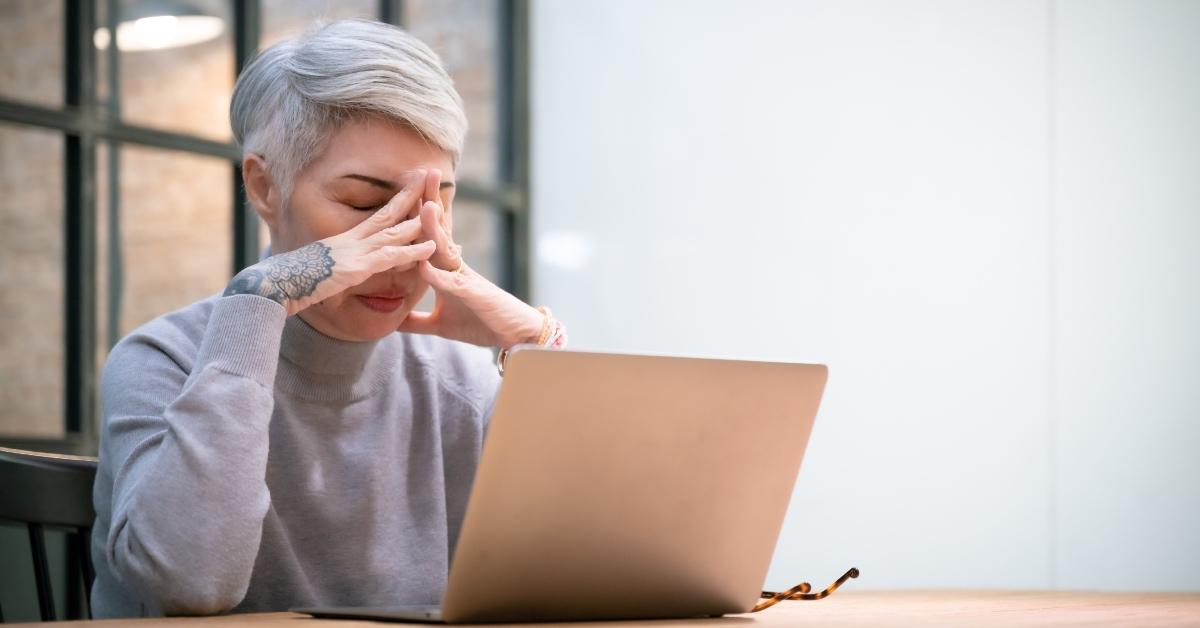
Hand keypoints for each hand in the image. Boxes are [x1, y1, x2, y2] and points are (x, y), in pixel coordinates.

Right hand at [223, 170, 434, 315]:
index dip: (397, 201)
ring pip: (394, 232)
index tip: (414, 187)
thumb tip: (345, 269)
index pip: (377, 216)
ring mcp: (355, 252)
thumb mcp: (321, 271)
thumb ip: (338, 267)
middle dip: (410, 195)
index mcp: (346, 240)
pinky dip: (412, 251)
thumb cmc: (293, 283)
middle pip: (388, 213)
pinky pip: (389, 257)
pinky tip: (431, 247)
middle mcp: (352, 241)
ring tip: (440, 205)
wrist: (274, 286)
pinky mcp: (356, 268)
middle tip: (429, 175)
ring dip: (419, 219)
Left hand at [397, 169, 543, 347]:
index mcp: (447, 269)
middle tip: (422, 172)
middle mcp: (456, 267)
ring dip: (435, 229)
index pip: (430, 235)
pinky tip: (425, 268)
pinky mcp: (474, 296)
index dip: (418, 213)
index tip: (406, 188)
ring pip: (447, 250)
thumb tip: (394, 321)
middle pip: (439, 230)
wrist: (514, 335)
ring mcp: (465, 279)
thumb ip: (417, 320)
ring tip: (425, 206)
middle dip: (430, 202)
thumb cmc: (479, 323)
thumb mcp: (440, 324)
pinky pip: (454, 285)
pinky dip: (439, 277)